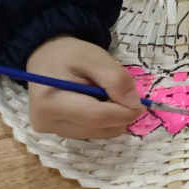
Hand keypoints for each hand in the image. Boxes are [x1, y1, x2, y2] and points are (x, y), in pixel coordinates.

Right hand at [25, 35, 143, 138]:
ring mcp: (50, 130)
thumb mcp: (95, 57)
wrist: (46, 57)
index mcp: (52, 102)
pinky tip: (96, 103)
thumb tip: (134, 105)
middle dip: (120, 116)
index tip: (142, 105)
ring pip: (96, 133)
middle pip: (97, 129)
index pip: (97, 117)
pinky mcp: (57, 132)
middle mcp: (46, 122)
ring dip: (111, 119)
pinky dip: (102, 121)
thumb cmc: (69, 55)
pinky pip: (90, 132)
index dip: (125, 113)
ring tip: (104, 95)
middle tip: (127, 97)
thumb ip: (116, 79)